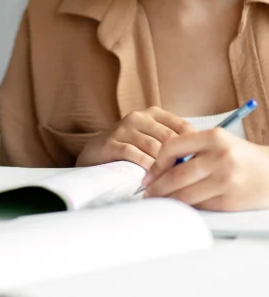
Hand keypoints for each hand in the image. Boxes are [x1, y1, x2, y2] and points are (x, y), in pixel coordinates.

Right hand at [75, 107, 192, 169]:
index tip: (201, 164)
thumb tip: (201, 159)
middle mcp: (138, 117)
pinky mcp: (111, 142)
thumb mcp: (152, 139)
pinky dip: (145, 167)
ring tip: (172, 182)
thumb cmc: (130, 148)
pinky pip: (133, 154)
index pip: (182, 126)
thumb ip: (173, 144)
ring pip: (152, 147)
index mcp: (153, 114)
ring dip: (163, 167)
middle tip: (190, 178)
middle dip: (180, 159)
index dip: (194, 146)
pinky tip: (151, 178)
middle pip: (168, 137)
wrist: (95, 152)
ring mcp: (122, 128)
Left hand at [141, 129, 268, 209]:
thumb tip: (159, 165)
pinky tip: (178, 205)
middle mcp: (220, 158)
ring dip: (167, 199)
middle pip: (176, 175)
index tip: (150, 172)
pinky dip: (186, 206)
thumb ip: (190, 147)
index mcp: (213, 137)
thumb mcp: (217, 141)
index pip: (172, 147)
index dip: (157, 162)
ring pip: (185, 194)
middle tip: (147, 191)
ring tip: (158, 200)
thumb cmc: (239, 155)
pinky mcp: (231, 201)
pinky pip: (200, 205)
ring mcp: (226, 181)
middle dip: (157, 186)